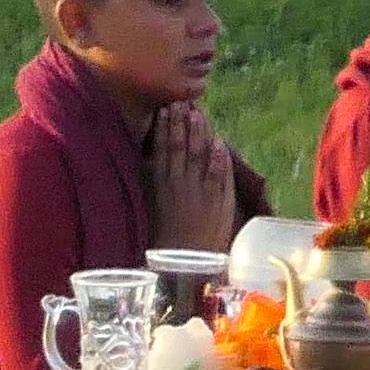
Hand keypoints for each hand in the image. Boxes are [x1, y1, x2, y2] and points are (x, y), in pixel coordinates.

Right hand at [147, 102, 238, 251]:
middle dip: (181, 123)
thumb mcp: (151, 209)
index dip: (164, 128)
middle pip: (180, 147)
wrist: (186, 267)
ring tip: (198, 114)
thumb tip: (150, 158)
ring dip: (199, 133)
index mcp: (159, 187)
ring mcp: (200, 193)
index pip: (161, 150)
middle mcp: (178, 186)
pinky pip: (219, 175)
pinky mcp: (219, 203)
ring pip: (198, 156)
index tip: (165, 109)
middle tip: (182, 102)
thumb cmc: (166, 240)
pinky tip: (219, 141)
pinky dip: (219, 157)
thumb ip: (152, 183)